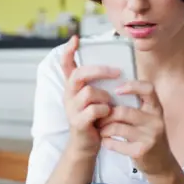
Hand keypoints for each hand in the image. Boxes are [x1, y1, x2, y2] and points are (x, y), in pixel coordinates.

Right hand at [61, 36, 119, 154]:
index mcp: (72, 87)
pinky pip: (95, 110)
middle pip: (79, 74)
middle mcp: (68, 95)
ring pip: (89, 92)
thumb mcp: (95, 98)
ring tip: (110, 104)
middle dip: (100, 70)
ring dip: (105, 97)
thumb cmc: (94, 118)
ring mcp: (71, 109)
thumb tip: (118, 68)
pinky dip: (105, 111)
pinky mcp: (77, 122)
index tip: (76, 38)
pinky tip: (107, 116)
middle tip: (117, 72)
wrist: (86, 145)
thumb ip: (100, 84)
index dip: (69, 51)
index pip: (65, 64)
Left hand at [98, 81, 180, 176]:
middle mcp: (155, 121)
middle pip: (123, 111)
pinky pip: (115, 143)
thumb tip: (110, 89)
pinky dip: (106, 141)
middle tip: (99, 116)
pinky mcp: (140, 151)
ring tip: (101, 128)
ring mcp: (149, 137)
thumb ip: (136, 104)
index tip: (117, 90)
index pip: (148, 89)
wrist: (161, 162)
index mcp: (156, 108)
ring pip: (116, 127)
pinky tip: (106, 140)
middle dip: (107, 114)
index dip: (131, 86)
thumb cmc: (148, 134)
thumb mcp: (149, 117)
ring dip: (104, 128)